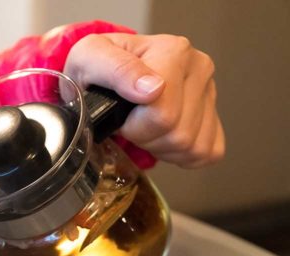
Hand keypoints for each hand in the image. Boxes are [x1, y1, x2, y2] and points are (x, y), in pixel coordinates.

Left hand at [64, 33, 224, 167]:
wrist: (103, 72)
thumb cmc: (96, 66)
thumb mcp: (90, 57)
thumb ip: (117, 69)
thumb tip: (152, 88)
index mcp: (173, 51)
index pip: (164, 113)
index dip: (134, 126)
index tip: (119, 115)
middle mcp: (199, 68)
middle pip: (178, 133)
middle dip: (145, 138)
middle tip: (128, 123)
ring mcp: (210, 93)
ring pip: (192, 147)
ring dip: (160, 147)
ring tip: (142, 127)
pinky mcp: (214, 116)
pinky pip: (207, 153)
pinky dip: (180, 155)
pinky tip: (160, 138)